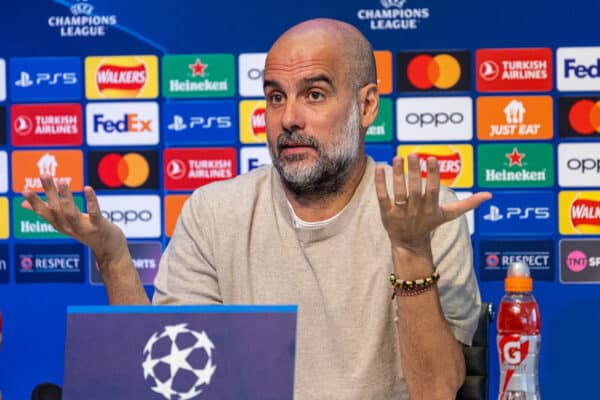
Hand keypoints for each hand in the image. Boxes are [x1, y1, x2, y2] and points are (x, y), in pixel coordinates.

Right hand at [21, 175, 128, 265]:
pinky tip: (87, 188)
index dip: (34, 203)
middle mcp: (69, 228)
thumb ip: (48, 212)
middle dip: (50, 192)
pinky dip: (91, 201)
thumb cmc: (87, 232)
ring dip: (66, 197)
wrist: (109, 251)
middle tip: (44, 175)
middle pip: (56, 209)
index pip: (44, 213)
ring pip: (71, 213)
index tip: (24, 190)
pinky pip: (94, 213)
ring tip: (62, 181)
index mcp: (60, 225)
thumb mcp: (66, 223)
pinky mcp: (99, 227)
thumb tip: (23, 204)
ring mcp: (84, 228)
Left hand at [375, 154, 490, 253]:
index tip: (432, 158)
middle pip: (415, 190)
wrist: (409, 243)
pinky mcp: (386, 213)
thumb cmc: (429, 223)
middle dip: (415, 172)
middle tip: (414, 154)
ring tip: (398, 157)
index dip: (433, 175)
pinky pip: (382, 196)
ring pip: (398, 192)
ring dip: (398, 174)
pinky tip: (380, 168)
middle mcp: (416, 210)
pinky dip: (381, 183)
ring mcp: (400, 212)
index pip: (433, 190)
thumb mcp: (448, 215)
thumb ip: (467, 204)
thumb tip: (489, 195)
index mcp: (431, 208)